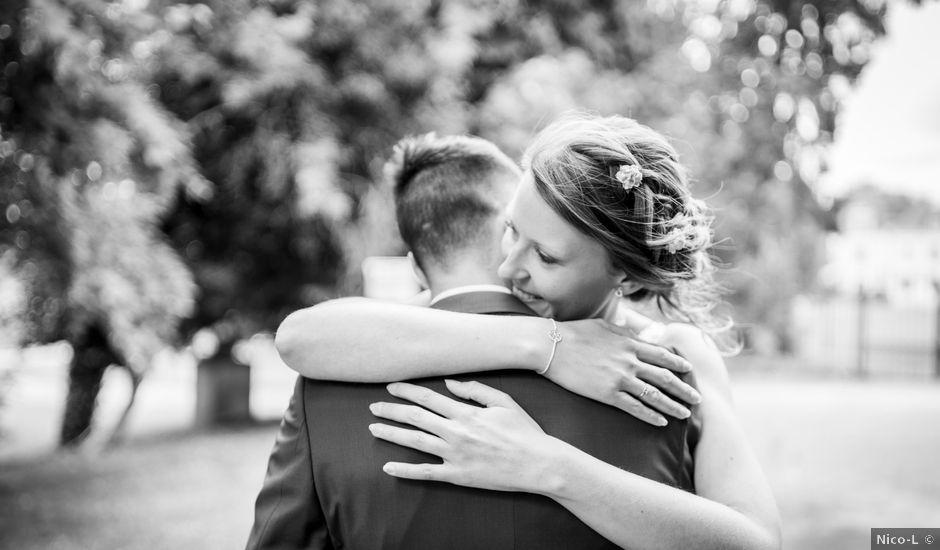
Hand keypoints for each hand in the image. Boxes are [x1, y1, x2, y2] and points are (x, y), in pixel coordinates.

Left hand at [368, 380, 560, 492]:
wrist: (538, 463)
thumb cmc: (524, 431)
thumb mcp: (503, 401)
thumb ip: (474, 390)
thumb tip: (449, 384)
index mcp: (466, 413)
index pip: (428, 398)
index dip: (407, 390)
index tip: (390, 386)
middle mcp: (456, 432)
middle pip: (415, 418)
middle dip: (391, 411)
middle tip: (373, 407)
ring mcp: (454, 455)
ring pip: (415, 442)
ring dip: (392, 434)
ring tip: (373, 429)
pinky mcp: (458, 476)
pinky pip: (426, 473)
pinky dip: (405, 471)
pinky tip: (388, 467)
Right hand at [545, 319, 700, 425]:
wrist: (551, 347)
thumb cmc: (574, 333)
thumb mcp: (604, 326)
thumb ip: (624, 331)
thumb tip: (636, 334)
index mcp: (630, 343)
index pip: (662, 355)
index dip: (678, 364)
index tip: (690, 371)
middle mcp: (629, 361)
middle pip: (665, 377)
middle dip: (684, 389)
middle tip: (697, 398)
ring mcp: (620, 379)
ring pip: (655, 396)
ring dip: (673, 406)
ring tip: (685, 414)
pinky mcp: (607, 394)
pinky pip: (635, 408)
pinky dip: (651, 416)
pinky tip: (661, 422)